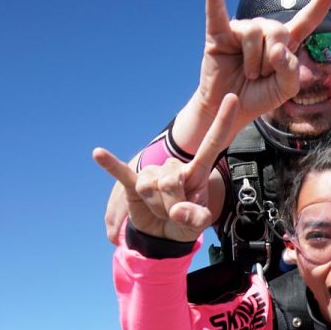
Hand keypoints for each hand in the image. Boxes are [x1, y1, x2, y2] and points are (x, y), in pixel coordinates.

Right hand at [93, 94, 241, 241]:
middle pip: (171, 180)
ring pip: (151, 186)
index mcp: (196, 170)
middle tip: (175, 213)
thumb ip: (195, 218)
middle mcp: (174, 166)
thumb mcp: (198, 224)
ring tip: (161, 210)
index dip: (222, 121)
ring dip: (156, 206)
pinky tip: (98, 154)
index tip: (232, 97)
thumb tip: (178, 212)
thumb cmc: (185, 222)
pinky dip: (111, 165)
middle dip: (172, 204)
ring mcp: (152, 172)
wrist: (164, 232)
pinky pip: (121, 172)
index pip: (211, 143)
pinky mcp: (133, 182)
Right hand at [197, 0, 330, 125]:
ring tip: (249, 74)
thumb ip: (291, 71)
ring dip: (254, 61)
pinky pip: (216, 12)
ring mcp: (240, 30)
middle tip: (263, 76)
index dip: (318, 5)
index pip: (305, 21)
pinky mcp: (218, 34)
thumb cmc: (259, 97)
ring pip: (254, 32)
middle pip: (278, 29)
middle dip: (273, 59)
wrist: (232, 109)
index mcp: (284, 43)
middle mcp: (263, 31)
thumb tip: (276, 48)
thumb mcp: (285, 89)